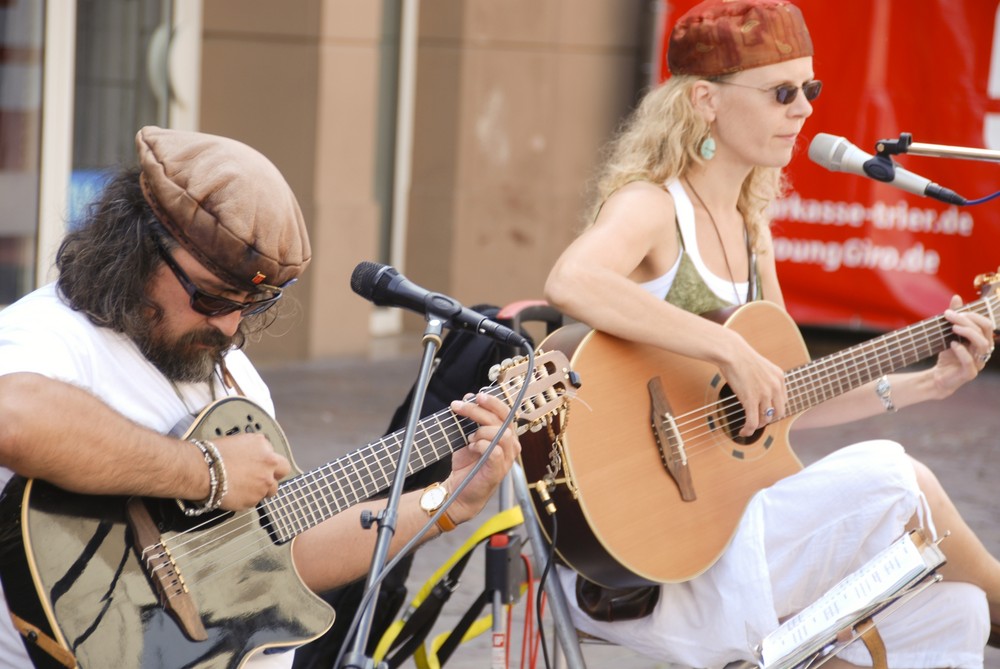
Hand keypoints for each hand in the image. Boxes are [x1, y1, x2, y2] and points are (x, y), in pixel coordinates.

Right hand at [209, 433, 290, 509]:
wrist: (202, 470)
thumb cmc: (214, 455)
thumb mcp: (240, 442)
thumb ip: (255, 450)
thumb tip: (257, 456)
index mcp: (264, 447)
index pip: (278, 456)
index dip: (270, 462)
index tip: (262, 465)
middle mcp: (269, 465)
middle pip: (282, 472)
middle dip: (274, 475)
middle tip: (261, 477)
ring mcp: (263, 484)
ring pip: (270, 490)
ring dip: (261, 489)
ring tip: (244, 487)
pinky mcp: (254, 499)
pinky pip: (254, 500)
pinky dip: (247, 498)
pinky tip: (235, 492)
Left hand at [442, 392, 520, 523]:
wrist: (458, 490)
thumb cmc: (467, 464)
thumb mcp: (469, 437)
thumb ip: (472, 421)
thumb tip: (469, 399)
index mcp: (505, 435)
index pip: (505, 412)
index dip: (492, 401)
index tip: (474, 396)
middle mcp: (510, 446)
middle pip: (502, 420)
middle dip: (478, 410)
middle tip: (459, 406)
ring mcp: (506, 459)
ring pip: (502, 434)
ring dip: (481, 431)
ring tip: (469, 439)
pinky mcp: (498, 470)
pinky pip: (495, 451)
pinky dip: (482, 446)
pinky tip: (472, 448)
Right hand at [717, 330, 787, 436]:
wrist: (731, 352)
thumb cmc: (740, 357)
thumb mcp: (761, 366)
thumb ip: (766, 379)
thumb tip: (761, 392)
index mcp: (779, 377)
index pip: (783, 401)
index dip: (774, 409)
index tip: (765, 412)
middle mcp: (775, 386)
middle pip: (778, 413)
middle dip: (768, 419)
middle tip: (758, 421)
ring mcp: (764, 394)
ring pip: (765, 419)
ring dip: (757, 425)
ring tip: (749, 427)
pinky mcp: (751, 400)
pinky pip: (752, 421)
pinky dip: (749, 430)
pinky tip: (743, 432)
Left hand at [931, 294, 995, 397]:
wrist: (938, 377)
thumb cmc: (948, 354)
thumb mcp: (948, 334)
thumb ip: (954, 318)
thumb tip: (956, 297)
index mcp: (983, 340)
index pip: (986, 323)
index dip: (972, 315)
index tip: (953, 311)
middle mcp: (984, 351)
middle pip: (985, 331)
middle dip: (968, 320)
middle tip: (949, 315)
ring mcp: (979, 362)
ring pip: (983, 345)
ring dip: (968, 333)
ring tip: (953, 328)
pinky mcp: (969, 373)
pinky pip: (970, 361)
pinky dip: (961, 351)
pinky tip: (952, 344)